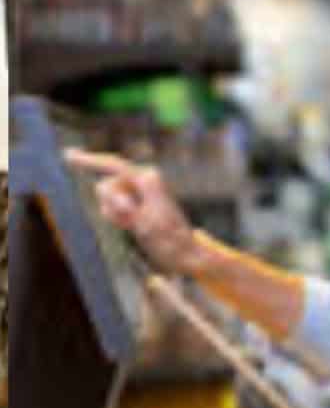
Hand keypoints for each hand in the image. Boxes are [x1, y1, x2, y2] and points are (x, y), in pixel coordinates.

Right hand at [66, 150, 205, 275]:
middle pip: (105, 185)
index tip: (67, 155)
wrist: (182, 252)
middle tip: (132, 222)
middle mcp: (143, 179)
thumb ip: (124, 206)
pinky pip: (110, 208)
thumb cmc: (168, 239)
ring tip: (135, 225)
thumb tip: (106, 188)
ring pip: (105, 198)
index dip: (89, 160)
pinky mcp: (134, 201)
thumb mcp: (144, 224)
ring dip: (114, 214)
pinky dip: (116, 218)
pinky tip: (132, 226)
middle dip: (111, 205)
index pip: (113, 165)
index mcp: (148, 179)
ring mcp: (138, 190)